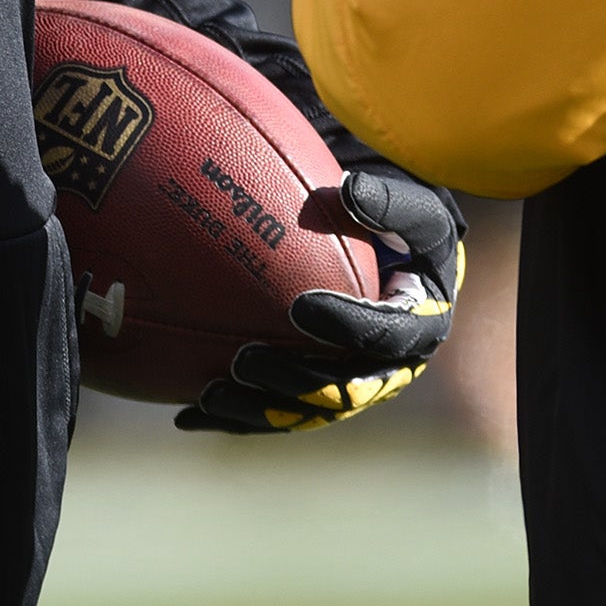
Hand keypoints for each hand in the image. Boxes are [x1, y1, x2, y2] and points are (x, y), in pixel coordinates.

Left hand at [175, 167, 464, 434]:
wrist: (400, 259)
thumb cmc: (402, 228)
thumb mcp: (413, 206)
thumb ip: (388, 200)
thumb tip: (349, 189)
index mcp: (418, 328)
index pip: (384, 336)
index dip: (344, 326)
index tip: (300, 307)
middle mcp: (387, 371)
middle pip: (339, 392)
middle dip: (290, 382)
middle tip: (244, 360)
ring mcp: (350, 389)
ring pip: (303, 413)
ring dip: (256, 410)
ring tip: (209, 395)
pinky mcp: (318, 398)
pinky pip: (276, 413)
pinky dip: (236, 416)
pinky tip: (188, 414)